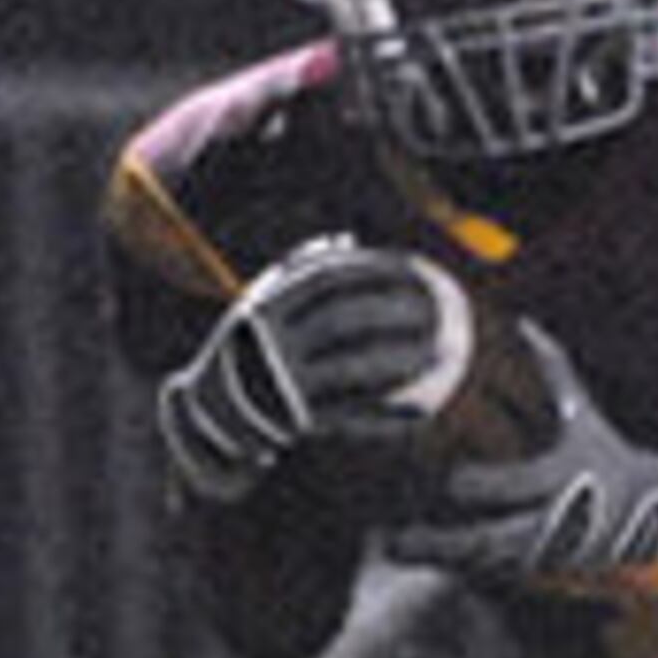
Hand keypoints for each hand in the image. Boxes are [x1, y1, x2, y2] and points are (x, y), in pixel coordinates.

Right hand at [153, 237, 465, 503]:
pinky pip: (352, 412)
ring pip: (353, 367)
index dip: (369, 269)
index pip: (323, 279)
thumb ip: (296, 271)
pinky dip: (388, 412)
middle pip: (342, 319)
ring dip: (402, 361)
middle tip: (439, 307)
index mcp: (264, 310)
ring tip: (446, 353)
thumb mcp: (259, 307)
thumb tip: (344, 238)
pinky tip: (426, 409)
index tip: (411, 265)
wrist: (211, 418)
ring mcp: (284, 382)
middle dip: (392, 311)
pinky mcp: (297, 420)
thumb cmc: (247, 350)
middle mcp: (272, 342)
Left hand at [384, 333, 657, 587]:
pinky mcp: (543, 567)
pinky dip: (456, 565)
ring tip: (393, 545)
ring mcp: (548, 548)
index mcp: (566, 474)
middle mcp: (556, 518)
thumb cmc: (603, 450)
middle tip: (393, 534)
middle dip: (445, 540)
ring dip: (440, 555)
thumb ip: (549, 369)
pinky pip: (493, 571)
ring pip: (488, 560)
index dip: (486, 486)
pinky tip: (420, 555)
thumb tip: (519, 321)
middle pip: (496, 538)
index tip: (450, 481)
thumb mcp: (581, 411)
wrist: (649, 511)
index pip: (523, 485)